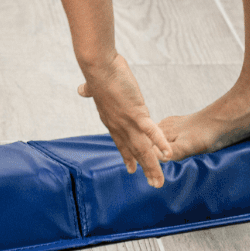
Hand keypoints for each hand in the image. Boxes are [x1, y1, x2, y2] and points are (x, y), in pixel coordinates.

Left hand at [76, 53, 171, 186]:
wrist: (99, 67)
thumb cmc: (99, 73)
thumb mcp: (95, 86)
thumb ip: (90, 90)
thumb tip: (82, 89)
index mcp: (110, 120)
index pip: (121, 142)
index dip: (127, 156)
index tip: (131, 168)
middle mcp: (119, 126)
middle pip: (134, 151)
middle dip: (144, 168)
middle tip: (152, 183)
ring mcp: (128, 122)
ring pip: (143, 149)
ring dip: (152, 166)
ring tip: (159, 182)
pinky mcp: (137, 114)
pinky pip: (151, 132)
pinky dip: (159, 143)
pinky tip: (168, 155)